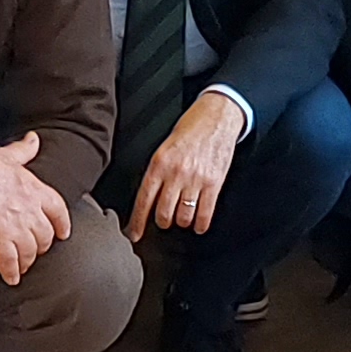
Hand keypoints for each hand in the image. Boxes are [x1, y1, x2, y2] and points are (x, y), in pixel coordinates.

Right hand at [0, 130, 68, 282]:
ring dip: (27, 261)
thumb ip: (23, 151)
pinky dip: (11, 271)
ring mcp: (15, 225)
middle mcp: (30, 209)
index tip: (62, 233)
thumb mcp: (8, 155)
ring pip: (31, 250)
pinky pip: (10, 261)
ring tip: (23, 266)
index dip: (62, 224)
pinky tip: (10, 277)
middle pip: (45, 235)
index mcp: (34, 188)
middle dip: (41, 246)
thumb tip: (33, 141)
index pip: (58, 210)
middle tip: (36, 252)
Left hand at [126, 88, 247, 240]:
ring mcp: (196, 179)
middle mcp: (176, 173)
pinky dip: (200, 224)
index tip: (134, 234)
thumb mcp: (165, 147)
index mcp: (159, 163)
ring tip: (183, 216)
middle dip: (163, 221)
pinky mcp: (214, 183)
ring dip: (182, 222)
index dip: (137, 222)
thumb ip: (157, 171)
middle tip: (165, 219)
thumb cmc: (190, 129)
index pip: (144, 200)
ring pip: (183, 218)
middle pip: (163, 214)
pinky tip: (199, 223)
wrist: (216, 116)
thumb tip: (148, 199)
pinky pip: (205, 214)